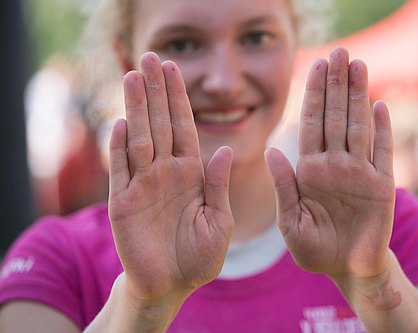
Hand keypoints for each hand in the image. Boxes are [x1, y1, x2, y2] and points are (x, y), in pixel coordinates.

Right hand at [107, 52, 233, 301]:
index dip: (179, 98)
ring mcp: (142, 185)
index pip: (184, 127)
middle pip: (159, 124)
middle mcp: (165, 172)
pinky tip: (120, 122)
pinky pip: (120, 171)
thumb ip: (218, 185)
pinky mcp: (123, 203)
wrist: (173, 285)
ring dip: (136, 109)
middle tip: (150, 57)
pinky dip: (119, 148)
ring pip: (139, 139)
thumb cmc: (199, 255)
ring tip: (133, 77)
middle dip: (156, 91)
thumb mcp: (219, 219)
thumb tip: (223, 149)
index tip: (174, 69)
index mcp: (191, 172)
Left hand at [265, 47, 394, 279]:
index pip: (312, 124)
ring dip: (358, 97)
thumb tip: (271, 150)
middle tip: (340, 51)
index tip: (317, 65)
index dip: (315, 95)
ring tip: (359, 66)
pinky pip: (382, 152)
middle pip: (336, 117)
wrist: (346, 269)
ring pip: (358, 127)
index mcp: (310, 170)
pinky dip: (381, 130)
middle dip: (337, 85)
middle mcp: (334, 164)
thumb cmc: (314, 249)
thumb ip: (283, 186)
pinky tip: (378, 105)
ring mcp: (359, 173)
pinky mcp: (381, 186)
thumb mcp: (290, 221)